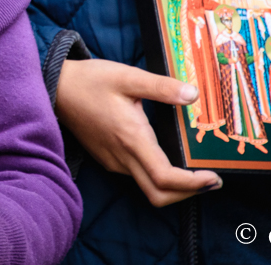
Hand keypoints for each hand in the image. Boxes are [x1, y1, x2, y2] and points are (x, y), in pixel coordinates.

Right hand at [56, 58, 220, 205]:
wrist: (56, 87)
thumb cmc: (90, 80)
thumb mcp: (128, 77)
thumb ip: (162, 87)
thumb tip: (192, 94)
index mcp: (131, 138)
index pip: (165, 177)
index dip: (193, 184)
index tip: (214, 178)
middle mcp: (122, 156)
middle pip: (159, 195)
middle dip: (188, 194)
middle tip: (211, 181)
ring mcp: (113, 160)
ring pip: (148, 188)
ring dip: (174, 186)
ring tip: (194, 169)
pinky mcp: (108, 158)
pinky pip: (136, 176)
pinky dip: (157, 176)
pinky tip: (167, 156)